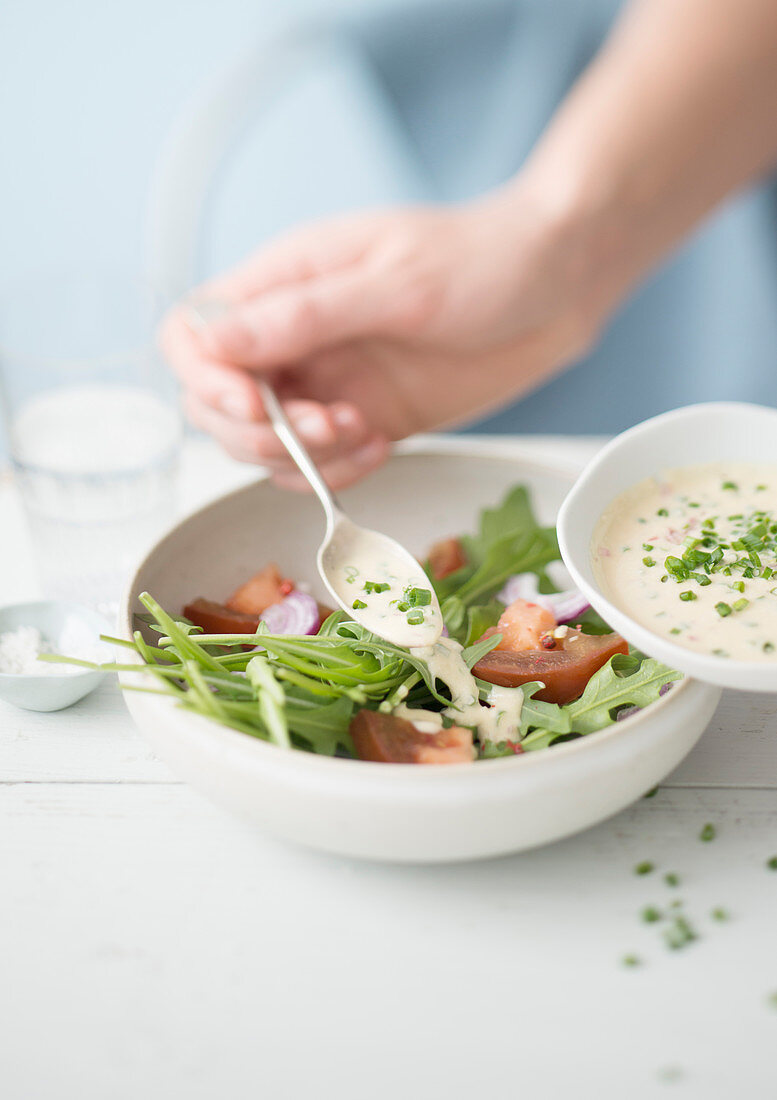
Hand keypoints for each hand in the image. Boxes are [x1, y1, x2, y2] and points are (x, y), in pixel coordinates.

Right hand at [160, 185, 603, 488]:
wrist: (559, 288)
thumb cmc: (484, 261)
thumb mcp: (395, 282)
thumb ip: (303, 315)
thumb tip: (210, 341)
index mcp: (286, 282)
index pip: (194, 335)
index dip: (207, 380)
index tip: (257, 408)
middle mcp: (294, 336)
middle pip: (217, 404)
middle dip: (261, 433)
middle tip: (330, 427)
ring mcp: (327, 381)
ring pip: (263, 445)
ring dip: (302, 457)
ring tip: (364, 431)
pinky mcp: (362, 417)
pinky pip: (318, 464)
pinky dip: (337, 472)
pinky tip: (380, 444)